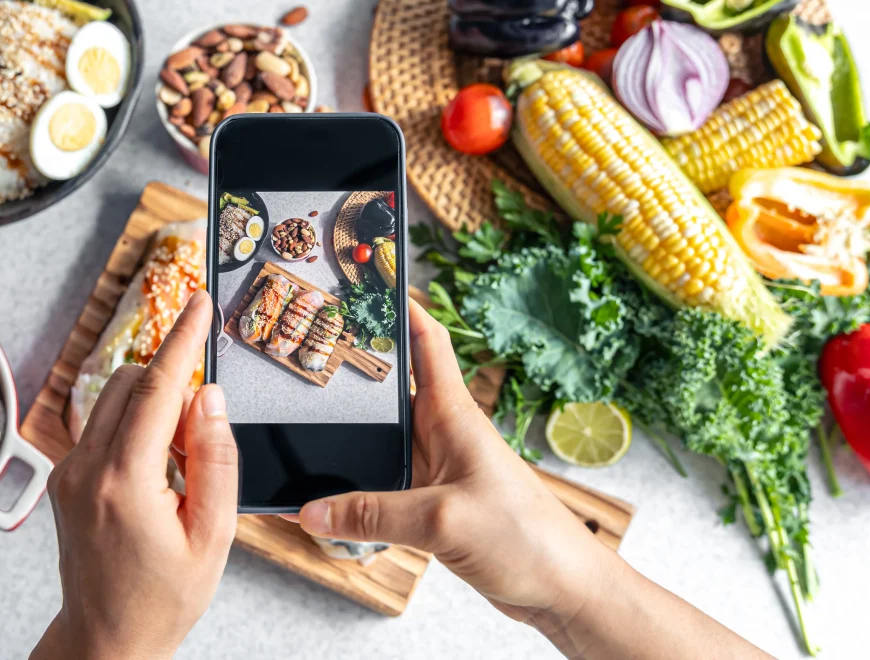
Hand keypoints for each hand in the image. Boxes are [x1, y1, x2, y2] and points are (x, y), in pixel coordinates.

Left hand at [32, 291, 236, 659]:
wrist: (106, 638)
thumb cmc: (161, 598)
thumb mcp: (213, 535)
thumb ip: (217, 459)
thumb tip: (210, 398)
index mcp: (125, 482)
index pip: (158, 389)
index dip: (183, 339)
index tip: (199, 304)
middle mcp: (86, 469)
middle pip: (132, 383)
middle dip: (174, 388)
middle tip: (202, 443)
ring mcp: (69, 471)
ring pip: (116, 399)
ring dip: (155, 410)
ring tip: (179, 473)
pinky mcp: (65, 476)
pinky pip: (105, 425)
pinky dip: (136, 430)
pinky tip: (156, 479)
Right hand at [297, 299, 609, 626]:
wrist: (563, 589)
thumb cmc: (528, 541)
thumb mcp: (442, 522)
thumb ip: (372, 514)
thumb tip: (311, 509)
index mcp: (454, 416)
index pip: (426, 342)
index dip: (400, 306)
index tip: (367, 281)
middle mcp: (444, 435)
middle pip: (393, 389)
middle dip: (356, 367)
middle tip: (313, 347)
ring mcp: (440, 469)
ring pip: (384, 441)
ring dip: (352, 434)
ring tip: (307, 421)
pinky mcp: (436, 504)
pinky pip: (387, 485)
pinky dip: (358, 487)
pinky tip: (331, 497)